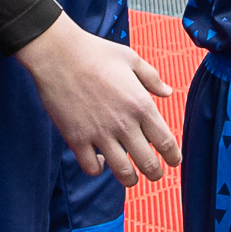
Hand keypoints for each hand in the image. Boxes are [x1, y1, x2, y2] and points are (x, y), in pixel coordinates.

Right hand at [19, 12, 177, 181]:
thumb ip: (152, 78)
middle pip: (148, 164)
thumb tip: (168, 92)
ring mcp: (99, 133)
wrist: (57, 53)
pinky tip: (100, 161)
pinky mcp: (76, 138)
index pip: (166, 142)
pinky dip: (99, 169)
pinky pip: (91, 167)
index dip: (173, 158)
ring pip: (122, 172)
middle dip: (155, 174)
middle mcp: (124, 123)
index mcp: (141, 104)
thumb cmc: (95, 52)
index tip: (172, 161)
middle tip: (154, 174)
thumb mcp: (131, 58)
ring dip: (130, 179)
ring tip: (130, 177)